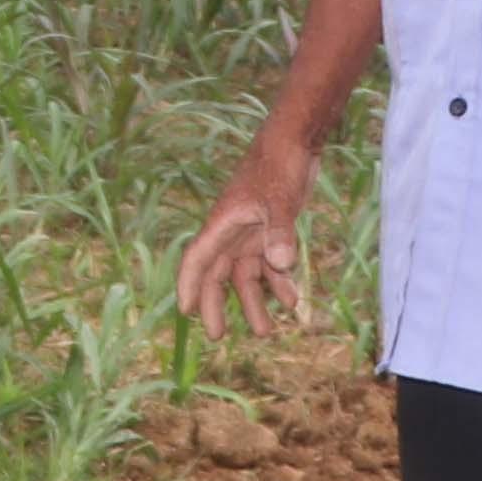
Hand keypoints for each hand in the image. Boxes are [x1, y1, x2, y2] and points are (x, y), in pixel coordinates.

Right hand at [172, 147, 318, 345]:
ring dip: (254, 301)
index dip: (190, 286)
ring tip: (267, 332)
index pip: (198, 260)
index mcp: (223, 224)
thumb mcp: (280, 201)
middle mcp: (232, 232)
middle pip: (218, 274)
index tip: (186, 312)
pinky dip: (279, 282)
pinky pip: (269, 263)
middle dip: (216, 305)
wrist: (295, 143)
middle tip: (218, 336)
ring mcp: (251, 232)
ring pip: (245, 275)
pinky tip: (293, 302)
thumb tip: (281, 265)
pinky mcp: (270, 230)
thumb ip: (280, 233)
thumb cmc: (279, 167)